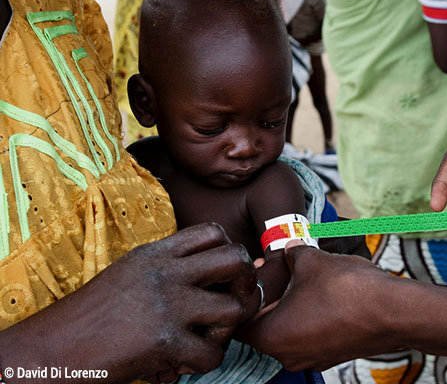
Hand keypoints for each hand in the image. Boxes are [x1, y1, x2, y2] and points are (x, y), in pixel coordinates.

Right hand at [0, 224, 255, 382]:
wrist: (53, 348)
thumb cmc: (92, 314)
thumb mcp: (130, 273)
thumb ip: (169, 267)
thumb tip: (214, 274)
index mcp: (155, 253)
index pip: (213, 232)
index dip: (228, 252)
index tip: (222, 276)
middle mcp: (166, 272)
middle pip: (236, 258)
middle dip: (244, 283)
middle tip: (230, 303)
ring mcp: (167, 305)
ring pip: (234, 309)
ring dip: (226, 330)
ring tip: (204, 338)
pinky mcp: (164, 341)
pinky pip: (213, 354)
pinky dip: (203, 363)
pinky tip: (181, 362)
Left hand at [239, 241, 395, 370]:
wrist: (393, 312)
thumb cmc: (347, 290)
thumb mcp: (311, 261)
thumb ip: (291, 254)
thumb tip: (288, 247)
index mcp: (271, 337)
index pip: (239, 321)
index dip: (244, 294)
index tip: (254, 274)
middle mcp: (287, 356)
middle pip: (262, 326)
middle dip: (268, 297)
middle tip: (275, 270)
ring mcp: (311, 359)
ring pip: (287, 331)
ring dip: (289, 306)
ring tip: (299, 278)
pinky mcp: (332, 355)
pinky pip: (309, 335)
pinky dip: (308, 316)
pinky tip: (320, 292)